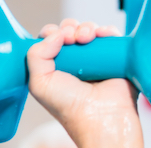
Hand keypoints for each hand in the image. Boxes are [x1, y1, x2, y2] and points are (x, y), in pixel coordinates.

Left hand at [27, 20, 137, 146]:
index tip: (55, 38)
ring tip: (85, 38)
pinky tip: (101, 37)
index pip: (48, 41)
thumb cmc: (69, 107)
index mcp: (53, 69)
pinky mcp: (115, 58)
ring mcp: (94, 60)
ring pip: (89, 30)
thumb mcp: (39, 84)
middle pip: (69, 31)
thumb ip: (35, 56)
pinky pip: (111, 35)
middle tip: (71, 38)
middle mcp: (73, 64)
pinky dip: (106, 31)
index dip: (50, 33)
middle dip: (68, 28)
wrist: (101, 117)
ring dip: (85, 28)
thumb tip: (56, 33)